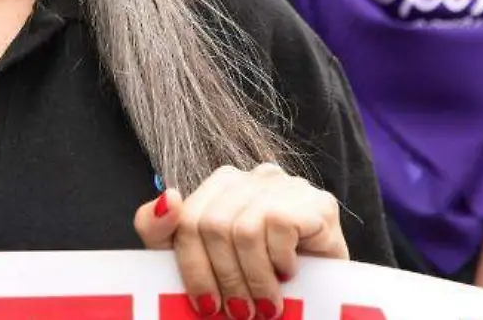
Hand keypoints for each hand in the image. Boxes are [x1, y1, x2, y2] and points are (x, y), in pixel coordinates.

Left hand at [134, 163, 346, 319]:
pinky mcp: (317, 202)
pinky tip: (288, 273)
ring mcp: (287, 186)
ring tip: (264, 305)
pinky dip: (280, 261)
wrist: (321, 295)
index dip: (193, 269)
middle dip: (225, 279)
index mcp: (222, 185)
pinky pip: (280, 226)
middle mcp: (253, 177)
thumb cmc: (255, 277)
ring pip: (245, 230)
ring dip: (254, 279)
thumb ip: (161, 230)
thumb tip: (167, 199)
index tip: (206, 306)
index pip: (188, 219)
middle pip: (214, 226)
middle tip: (240, 312)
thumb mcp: (198, 260)